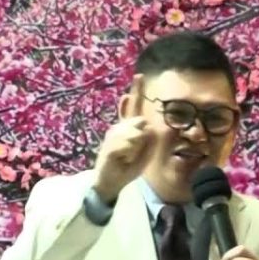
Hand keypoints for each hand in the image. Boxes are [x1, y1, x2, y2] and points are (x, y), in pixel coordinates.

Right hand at [92, 74, 155, 202]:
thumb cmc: (127, 168)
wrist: (110, 183)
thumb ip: (149, 140)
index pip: (134, 108)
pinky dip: (129, 153)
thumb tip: (144, 123)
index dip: (136, 92)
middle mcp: (119, 129)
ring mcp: (112, 136)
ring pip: (135, 134)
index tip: (139, 76)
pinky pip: (127, 143)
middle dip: (142, 138)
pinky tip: (122, 158)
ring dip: (136, 148)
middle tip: (132, 153)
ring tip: (126, 157)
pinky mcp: (109, 146)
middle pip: (140, 122)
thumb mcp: (145, 154)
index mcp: (128, 129)